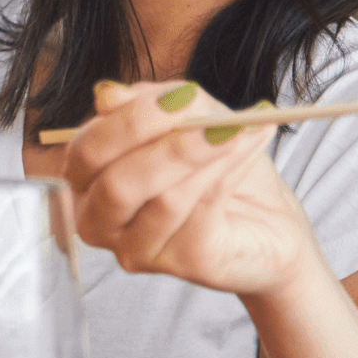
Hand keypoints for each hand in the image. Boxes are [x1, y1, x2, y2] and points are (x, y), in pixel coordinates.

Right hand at [60, 79, 324, 296]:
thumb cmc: (221, 166)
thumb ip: (152, 102)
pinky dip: (231, 171)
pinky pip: (203, 212)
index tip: (181, 96)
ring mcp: (138, 250)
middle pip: (116, 185)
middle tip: (213, 118)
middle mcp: (100, 222)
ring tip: (244, 128)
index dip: (132, 121)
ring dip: (209, 156)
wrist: (271, 219)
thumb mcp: (192, 117)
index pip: (86, 152)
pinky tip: (253, 144)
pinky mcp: (184, 263)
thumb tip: (108, 94)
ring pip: (165, 200)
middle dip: (168, 144)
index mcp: (89, 181)